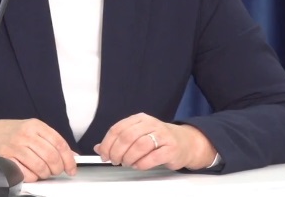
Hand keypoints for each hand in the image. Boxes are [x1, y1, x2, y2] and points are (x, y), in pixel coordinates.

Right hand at [0, 119, 76, 181]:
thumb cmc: (9, 132)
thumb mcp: (32, 129)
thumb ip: (51, 141)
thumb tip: (71, 155)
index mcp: (35, 125)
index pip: (59, 143)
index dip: (69, 158)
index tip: (72, 168)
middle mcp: (26, 134)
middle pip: (51, 156)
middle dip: (57, 168)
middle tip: (56, 171)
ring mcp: (15, 146)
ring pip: (40, 166)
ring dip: (45, 174)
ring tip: (44, 173)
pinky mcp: (6, 158)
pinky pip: (25, 173)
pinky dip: (32, 177)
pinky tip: (32, 174)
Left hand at [93, 113, 215, 170]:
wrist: (185, 143)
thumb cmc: (158, 140)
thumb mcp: (137, 135)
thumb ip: (118, 141)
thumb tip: (98, 148)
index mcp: (140, 119)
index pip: (118, 129)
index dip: (107, 143)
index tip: (104, 155)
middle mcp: (151, 124)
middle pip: (127, 137)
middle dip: (117, 152)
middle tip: (115, 161)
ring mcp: (162, 135)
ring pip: (140, 145)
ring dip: (129, 158)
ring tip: (127, 163)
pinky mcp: (171, 148)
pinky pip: (153, 157)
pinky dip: (142, 164)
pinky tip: (139, 165)